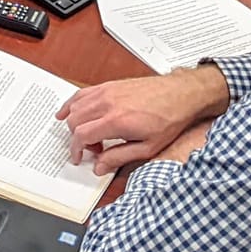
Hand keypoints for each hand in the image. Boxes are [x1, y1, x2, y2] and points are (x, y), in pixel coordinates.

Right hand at [57, 67, 228, 175]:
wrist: (180, 94)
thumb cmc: (168, 119)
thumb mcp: (148, 147)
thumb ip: (120, 157)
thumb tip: (99, 166)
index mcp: (116, 120)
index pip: (81, 135)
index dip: (76, 149)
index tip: (79, 158)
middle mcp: (107, 103)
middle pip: (74, 121)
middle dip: (77, 138)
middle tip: (92, 148)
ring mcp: (107, 91)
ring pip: (75, 106)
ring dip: (74, 122)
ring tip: (86, 134)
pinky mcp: (109, 85)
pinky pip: (82, 93)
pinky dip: (73, 103)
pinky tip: (69, 111)